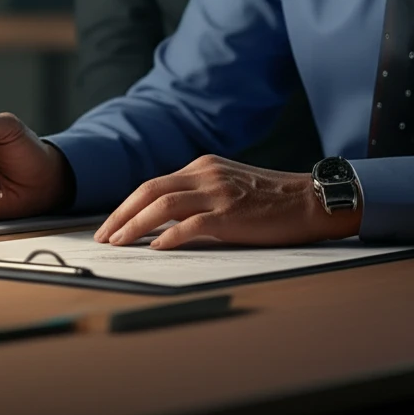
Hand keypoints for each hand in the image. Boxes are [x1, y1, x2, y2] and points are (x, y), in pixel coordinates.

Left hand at [93, 154, 361, 249]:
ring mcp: (218, 192)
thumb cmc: (271, 198)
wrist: (310, 200)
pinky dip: (169, 236)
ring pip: (163, 204)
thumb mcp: (228, 184)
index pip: (153, 184)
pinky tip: (156, 248)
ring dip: (135, 225)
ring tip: (119, 243)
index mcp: (202, 166)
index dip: (127, 205)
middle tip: (103, 236)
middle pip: (149, 190)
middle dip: (120, 214)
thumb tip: (164, 218)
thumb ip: (199, 192)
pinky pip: (191, 224)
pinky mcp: (231, 214)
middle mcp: (205, 174)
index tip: (111, 225)